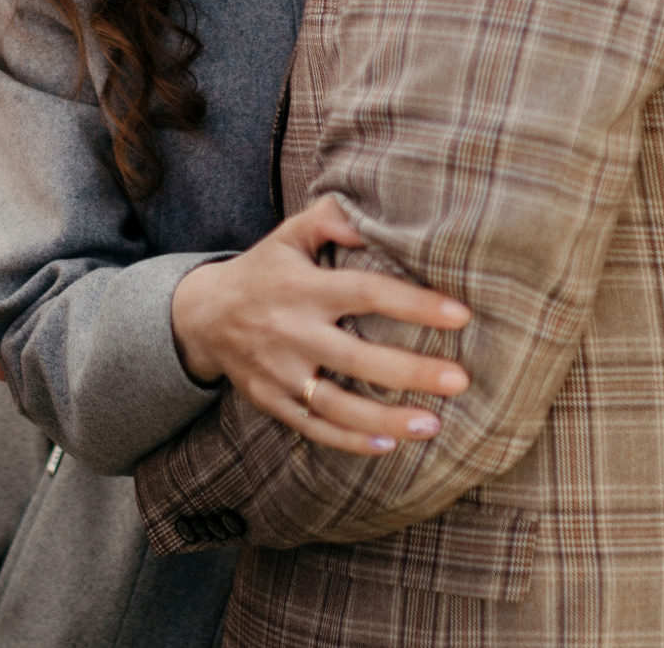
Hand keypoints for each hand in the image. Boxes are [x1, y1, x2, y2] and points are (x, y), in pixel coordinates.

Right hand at [169, 195, 470, 457]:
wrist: (202, 316)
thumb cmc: (264, 271)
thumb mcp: (288, 235)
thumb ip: (329, 218)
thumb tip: (373, 217)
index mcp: (303, 288)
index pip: (366, 293)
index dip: (415, 304)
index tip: (461, 314)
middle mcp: (291, 331)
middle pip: (357, 358)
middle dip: (411, 372)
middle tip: (460, 380)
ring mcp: (280, 372)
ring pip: (337, 404)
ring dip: (387, 419)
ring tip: (434, 424)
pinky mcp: (271, 401)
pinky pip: (313, 427)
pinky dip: (349, 440)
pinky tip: (387, 445)